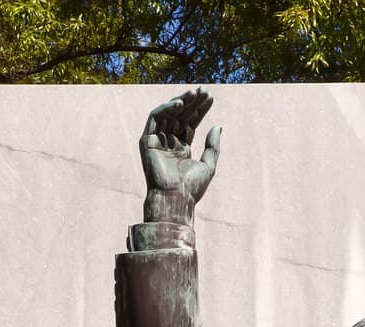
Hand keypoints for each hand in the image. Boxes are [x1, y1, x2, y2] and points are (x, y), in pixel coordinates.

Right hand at [140, 90, 221, 222]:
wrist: (175, 198)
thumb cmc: (191, 188)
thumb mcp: (208, 165)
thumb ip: (213, 146)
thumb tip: (218, 126)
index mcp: (181, 149)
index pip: (191, 123)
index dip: (200, 110)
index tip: (210, 98)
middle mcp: (169, 143)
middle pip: (181, 116)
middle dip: (193, 103)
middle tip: (204, 91)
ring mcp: (157, 141)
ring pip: (169, 114)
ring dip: (182, 101)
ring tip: (195, 93)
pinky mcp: (147, 140)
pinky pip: (155, 117)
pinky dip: (167, 108)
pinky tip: (180, 103)